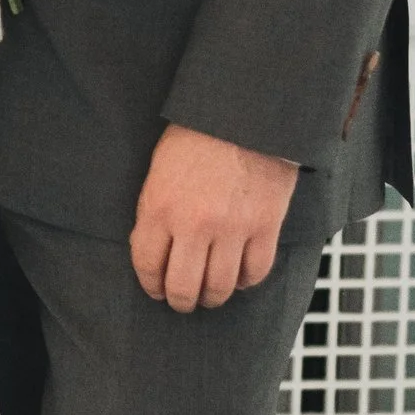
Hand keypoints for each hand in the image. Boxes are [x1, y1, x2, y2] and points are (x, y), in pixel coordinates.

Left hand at [131, 125, 299, 311]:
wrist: (244, 112)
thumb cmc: (197, 136)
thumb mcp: (159, 170)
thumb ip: (155, 212)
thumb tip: (155, 251)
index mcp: (160, 208)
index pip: (148, 266)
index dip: (151, 285)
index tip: (156, 290)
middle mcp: (194, 224)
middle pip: (183, 288)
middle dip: (180, 301)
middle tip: (183, 301)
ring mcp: (232, 228)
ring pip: (220, 287)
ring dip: (213, 298)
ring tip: (210, 294)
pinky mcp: (265, 226)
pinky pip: (256, 272)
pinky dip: (247, 281)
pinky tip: (240, 276)